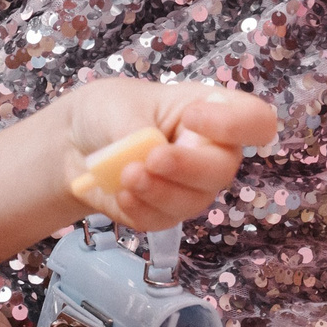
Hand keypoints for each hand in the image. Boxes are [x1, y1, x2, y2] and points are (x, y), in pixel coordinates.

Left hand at [55, 80, 277, 229]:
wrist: (71, 145)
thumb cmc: (106, 112)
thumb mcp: (120, 105)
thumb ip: (138, 130)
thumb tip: (149, 156)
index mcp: (209, 110)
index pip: (255, 120)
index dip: (235, 124)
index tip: (191, 118)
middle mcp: (209, 150)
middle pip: (223, 169)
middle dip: (187, 167)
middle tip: (151, 159)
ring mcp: (190, 186)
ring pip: (195, 200)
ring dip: (160, 191)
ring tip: (125, 176)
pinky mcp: (166, 212)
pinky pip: (166, 221)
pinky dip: (143, 210)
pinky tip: (121, 195)